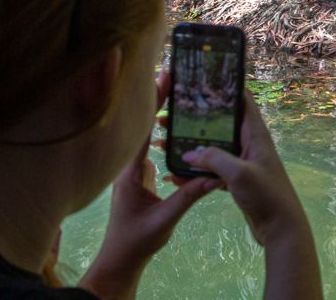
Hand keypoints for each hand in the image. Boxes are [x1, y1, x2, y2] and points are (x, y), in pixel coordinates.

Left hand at [79, 74, 218, 299]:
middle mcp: (128, 166)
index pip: (141, 131)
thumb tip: (213, 177)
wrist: (121, 259)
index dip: (151, 105)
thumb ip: (188, 197)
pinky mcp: (140, 176)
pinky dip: (160, 131)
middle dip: (155, 100)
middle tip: (170, 75)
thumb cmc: (136, 241)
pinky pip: (149, 147)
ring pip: (144, 134)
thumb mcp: (165, 219)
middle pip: (141, 125)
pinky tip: (173, 123)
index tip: (164, 82)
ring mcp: (133, 170)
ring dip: (157, 113)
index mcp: (129, 173)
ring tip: (174, 91)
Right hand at [181, 93, 322, 298]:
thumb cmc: (266, 194)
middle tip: (168, 115)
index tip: (199, 80)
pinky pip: (212, 169)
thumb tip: (188, 152)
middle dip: (195, 120)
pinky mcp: (236, 179)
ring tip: (162, 142)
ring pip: (212, 147)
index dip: (224, 88)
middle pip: (220, 124)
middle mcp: (249, 143)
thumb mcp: (239, 173)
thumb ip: (214, 159)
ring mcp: (242, 161)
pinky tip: (174, 174)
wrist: (280, 227)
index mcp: (255, 133)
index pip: (241, 100)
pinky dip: (195, 171)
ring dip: (190, 146)